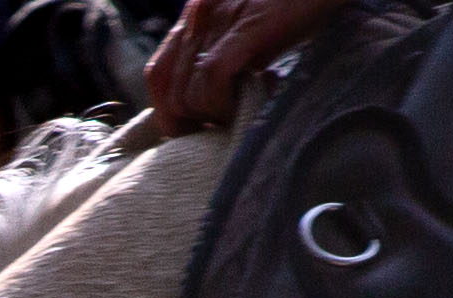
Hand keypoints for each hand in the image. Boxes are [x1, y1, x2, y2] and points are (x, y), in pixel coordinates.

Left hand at [143, 0, 363, 125]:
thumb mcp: (247, 34)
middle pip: (168, 90)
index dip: (167, 111)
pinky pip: (213, 76)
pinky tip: (248, 102)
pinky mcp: (248, 26)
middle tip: (224, 126)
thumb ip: (221, 58)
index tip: (192, 131)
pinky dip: (224, 101)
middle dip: (191, 121)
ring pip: (189, 91)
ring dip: (213, 115)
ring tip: (243, 112)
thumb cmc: (295, 9)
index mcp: (195, 18)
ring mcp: (221, 20)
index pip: (157, 74)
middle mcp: (200, 16)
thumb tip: (206, 108)